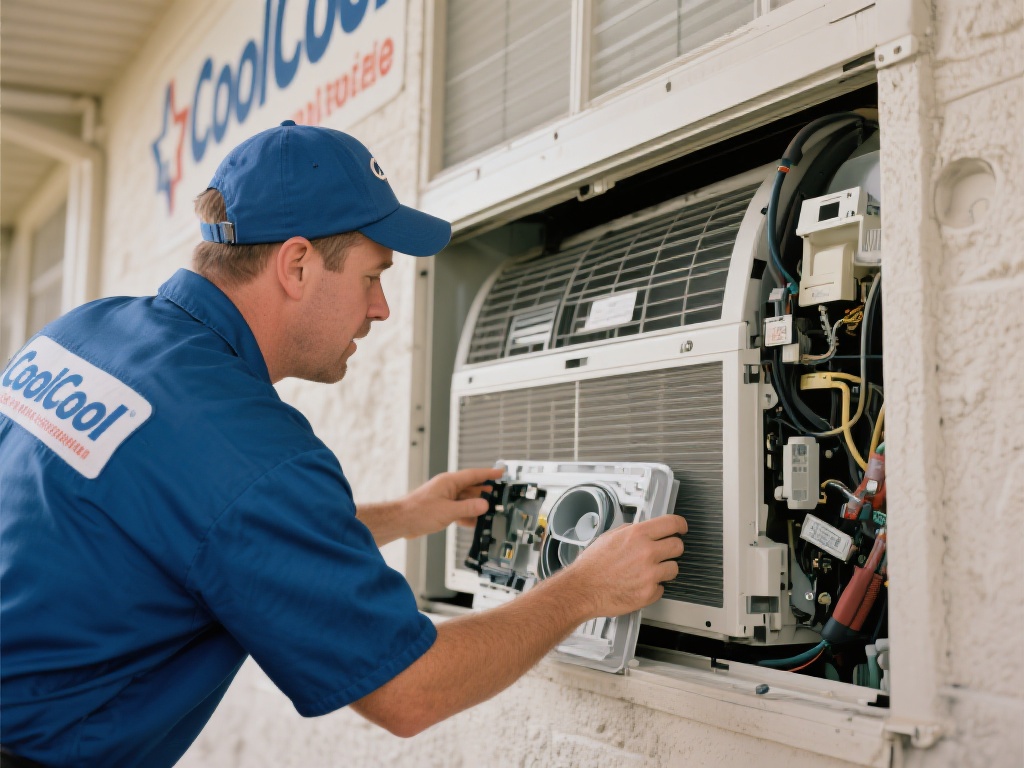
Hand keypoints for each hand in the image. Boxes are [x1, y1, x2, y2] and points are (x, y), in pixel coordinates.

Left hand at [398, 467, 504, 538]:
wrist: (401, 521)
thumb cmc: (418, 512)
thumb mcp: (448, 511)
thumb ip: (468, 508)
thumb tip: (484, 505)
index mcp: (449, 482)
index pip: (474, 475)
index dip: (489, 474)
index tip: (501, 473)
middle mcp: (448, 488)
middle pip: (472, 488)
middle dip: (486, 492)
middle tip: (501, 496)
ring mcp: (445, 499)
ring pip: (466, 501)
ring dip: (477, 506)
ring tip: (492, 511)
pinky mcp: (442, 510)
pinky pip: (459, 510)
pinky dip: (468, 516)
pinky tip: (476, 522)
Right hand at [562, 513, 686, 618]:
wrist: (582, 589)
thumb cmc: (592, 565)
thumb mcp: (609, 537)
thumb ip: (631, 531)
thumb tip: (645, 529)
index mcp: (637, 535)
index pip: (672, 523)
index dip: (680, 525)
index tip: (681, 528)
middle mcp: (647, 552)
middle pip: (678, 546)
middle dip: (673, 548)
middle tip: (664, 553)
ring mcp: (650, 574)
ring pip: (674, 568)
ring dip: (664, 570)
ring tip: (647, 572)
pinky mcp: (649, 593)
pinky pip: (662, 588)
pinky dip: (653, 587)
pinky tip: (639, 584)